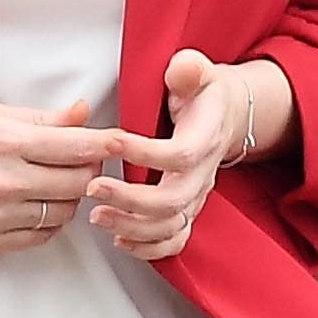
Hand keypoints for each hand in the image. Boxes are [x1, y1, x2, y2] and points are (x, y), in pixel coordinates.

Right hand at [0, 93, 128, 256]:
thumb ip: (38, 117)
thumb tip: (81, 114)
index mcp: (6, 141)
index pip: (80, 147)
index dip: (108, 145)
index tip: (121, 143)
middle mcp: (4, 180)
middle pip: (80, 184)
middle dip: (89, 172)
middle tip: (80, 163)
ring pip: (64, 212)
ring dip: (67, 198)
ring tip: (51, 184)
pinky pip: (39, 237)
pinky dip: (46, 223)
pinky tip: (33, 206)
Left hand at [90, 48, 298, 262]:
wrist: (224, 114)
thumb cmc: (201, 92)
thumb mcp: (197, 72)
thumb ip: (189, 70)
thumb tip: (184, 68)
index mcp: (206, 138)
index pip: (180, 155)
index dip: (146, 153)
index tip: (110, 142)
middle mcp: (203, 173)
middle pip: (172, 200)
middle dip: (130, 199)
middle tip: (93, 188)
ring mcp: (196, 196)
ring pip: (170, 225)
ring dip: (131, 226)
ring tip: (95, 216)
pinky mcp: (186, 209)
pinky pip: (174, 240)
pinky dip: (147, 248)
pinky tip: (118, 241)